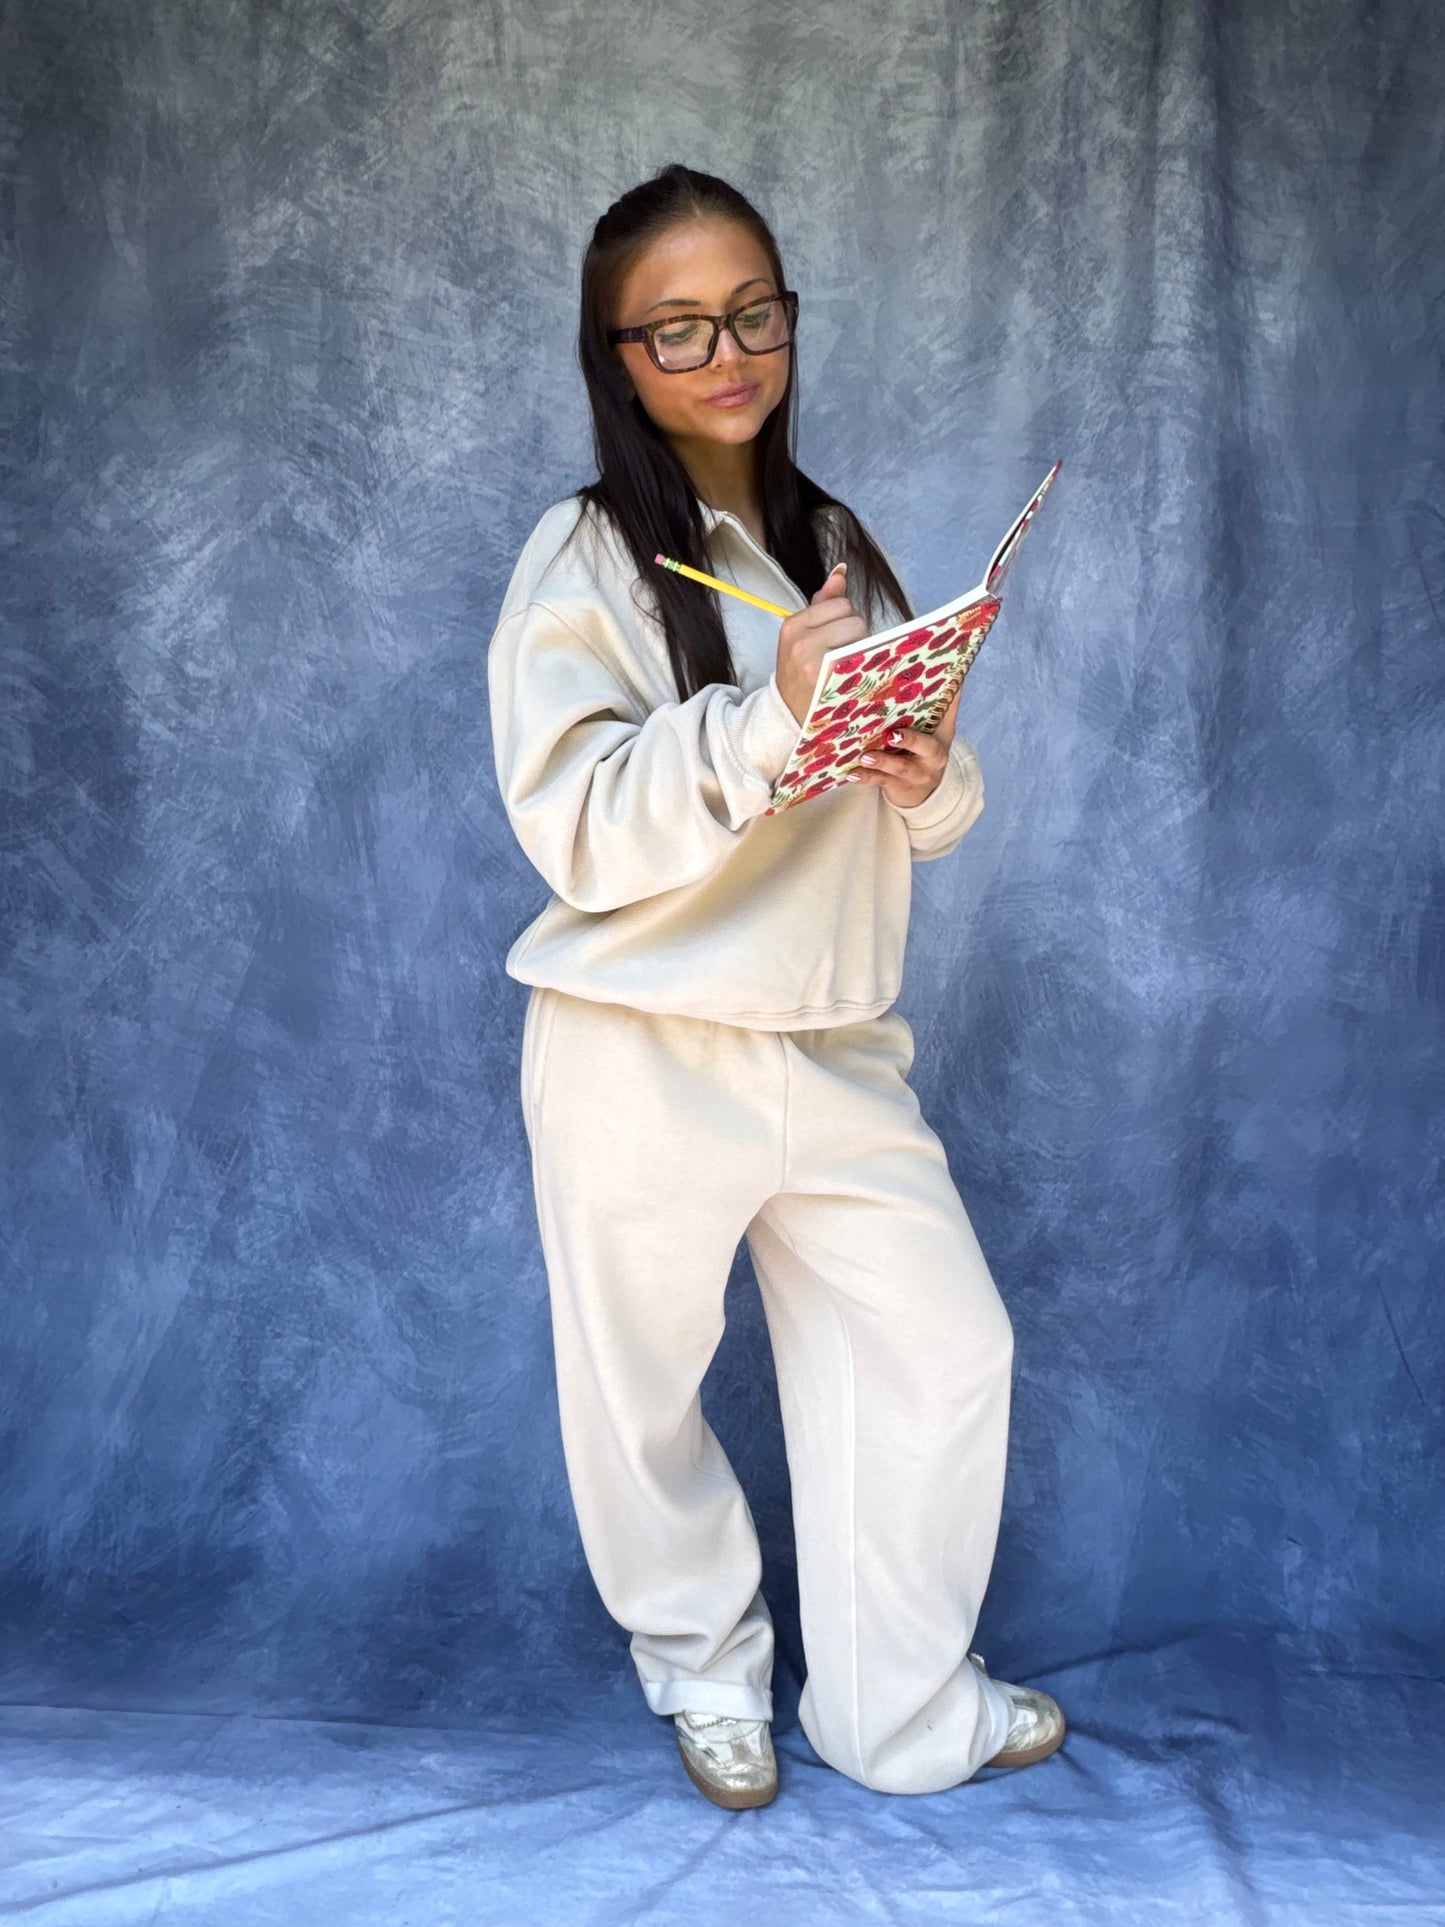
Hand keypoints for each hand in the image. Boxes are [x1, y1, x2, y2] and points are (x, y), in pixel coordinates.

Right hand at [775, 563, 868, 724]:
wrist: (788, 714)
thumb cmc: (800, 672)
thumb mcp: (803, 635)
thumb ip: (823, 602)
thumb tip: (841, 570)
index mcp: (792, 625)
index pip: (840, 604)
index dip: (842, 621)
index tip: (831, 641)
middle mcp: (801, 642)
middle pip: (854, 619)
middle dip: (853, 635)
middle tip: (840, 656)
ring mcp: (815, 663)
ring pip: (861, 638)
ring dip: (861, 650)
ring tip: (845, 667)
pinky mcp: (830, 681)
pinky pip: (863, 658)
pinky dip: (864, 664)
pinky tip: (851, 676)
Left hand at [849, 683, 961, 807]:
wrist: (925, 795)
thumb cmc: (926, 752)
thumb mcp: (939, 731)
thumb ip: (943, 705)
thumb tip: (954, 669)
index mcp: (941, 737)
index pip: (947, 716)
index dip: (948, 702)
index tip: (946, 686)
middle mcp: (932, 757)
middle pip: (925, 747)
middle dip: (910, 740)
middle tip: (893, 734)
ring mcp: (915, 774)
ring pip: (899, 768)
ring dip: (882, 762)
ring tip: (865, 755)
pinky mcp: (896, 785)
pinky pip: (880, 781)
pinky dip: (865, 777)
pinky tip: (851, 773)